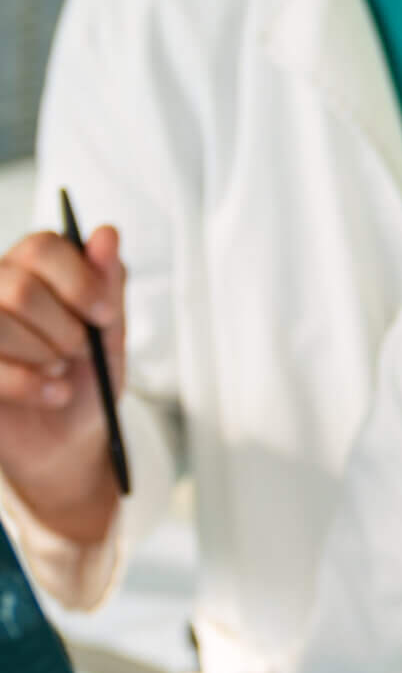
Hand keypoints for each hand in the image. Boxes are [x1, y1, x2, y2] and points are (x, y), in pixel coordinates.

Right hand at [0, 225, 124, 540]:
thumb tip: (107, 233)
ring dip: (44, 354)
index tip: (105, 315)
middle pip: (20, 287)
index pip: (43, 246)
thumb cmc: (87, 377)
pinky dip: (30, 384)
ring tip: (61, 371)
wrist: (69, 439)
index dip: (79, 280)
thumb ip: (108, 283)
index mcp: (32, 268)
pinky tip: (53, 393)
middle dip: (63, 328)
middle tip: (79, 350)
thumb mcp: (110, 332)